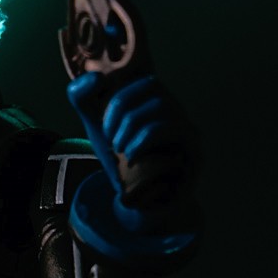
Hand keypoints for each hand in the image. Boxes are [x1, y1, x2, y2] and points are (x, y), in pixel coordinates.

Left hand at [66, 70, 198, 271]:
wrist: (138, 202)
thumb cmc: (121, 161)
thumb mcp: (96, 127)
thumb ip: (83, 98)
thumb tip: (94, 76)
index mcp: (156, 102)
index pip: (144, 80)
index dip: (120, 97)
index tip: (105, 124)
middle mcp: (176, 111)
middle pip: (154, 88)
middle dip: (122, 111)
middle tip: (111, 139)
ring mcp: (188, 129)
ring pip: (163, 107)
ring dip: (131, 127)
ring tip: (120, 149)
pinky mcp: (194, 150)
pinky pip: (175, 130)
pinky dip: (144, 140)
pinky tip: (131, 157)